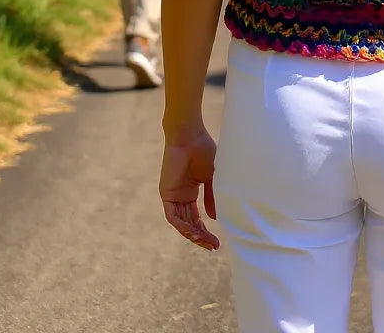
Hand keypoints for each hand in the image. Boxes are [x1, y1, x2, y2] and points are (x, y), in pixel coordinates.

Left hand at [159, 130, 220, 250]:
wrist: (190, 137)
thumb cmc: (203, 151)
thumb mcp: (212, 178)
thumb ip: (212, 197)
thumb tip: (215, 218)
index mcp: (192, 191)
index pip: (197, 217)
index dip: (206, 230)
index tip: (217, 242)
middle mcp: (182, 196)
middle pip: (190, 222)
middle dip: (201, 236)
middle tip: (213, 246)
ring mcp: (173, 195)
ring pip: (181, 222)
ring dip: (192, 234)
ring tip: (205, 242)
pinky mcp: (166, 193)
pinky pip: (172, 215)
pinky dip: (182, 225)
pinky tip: (193, 232)